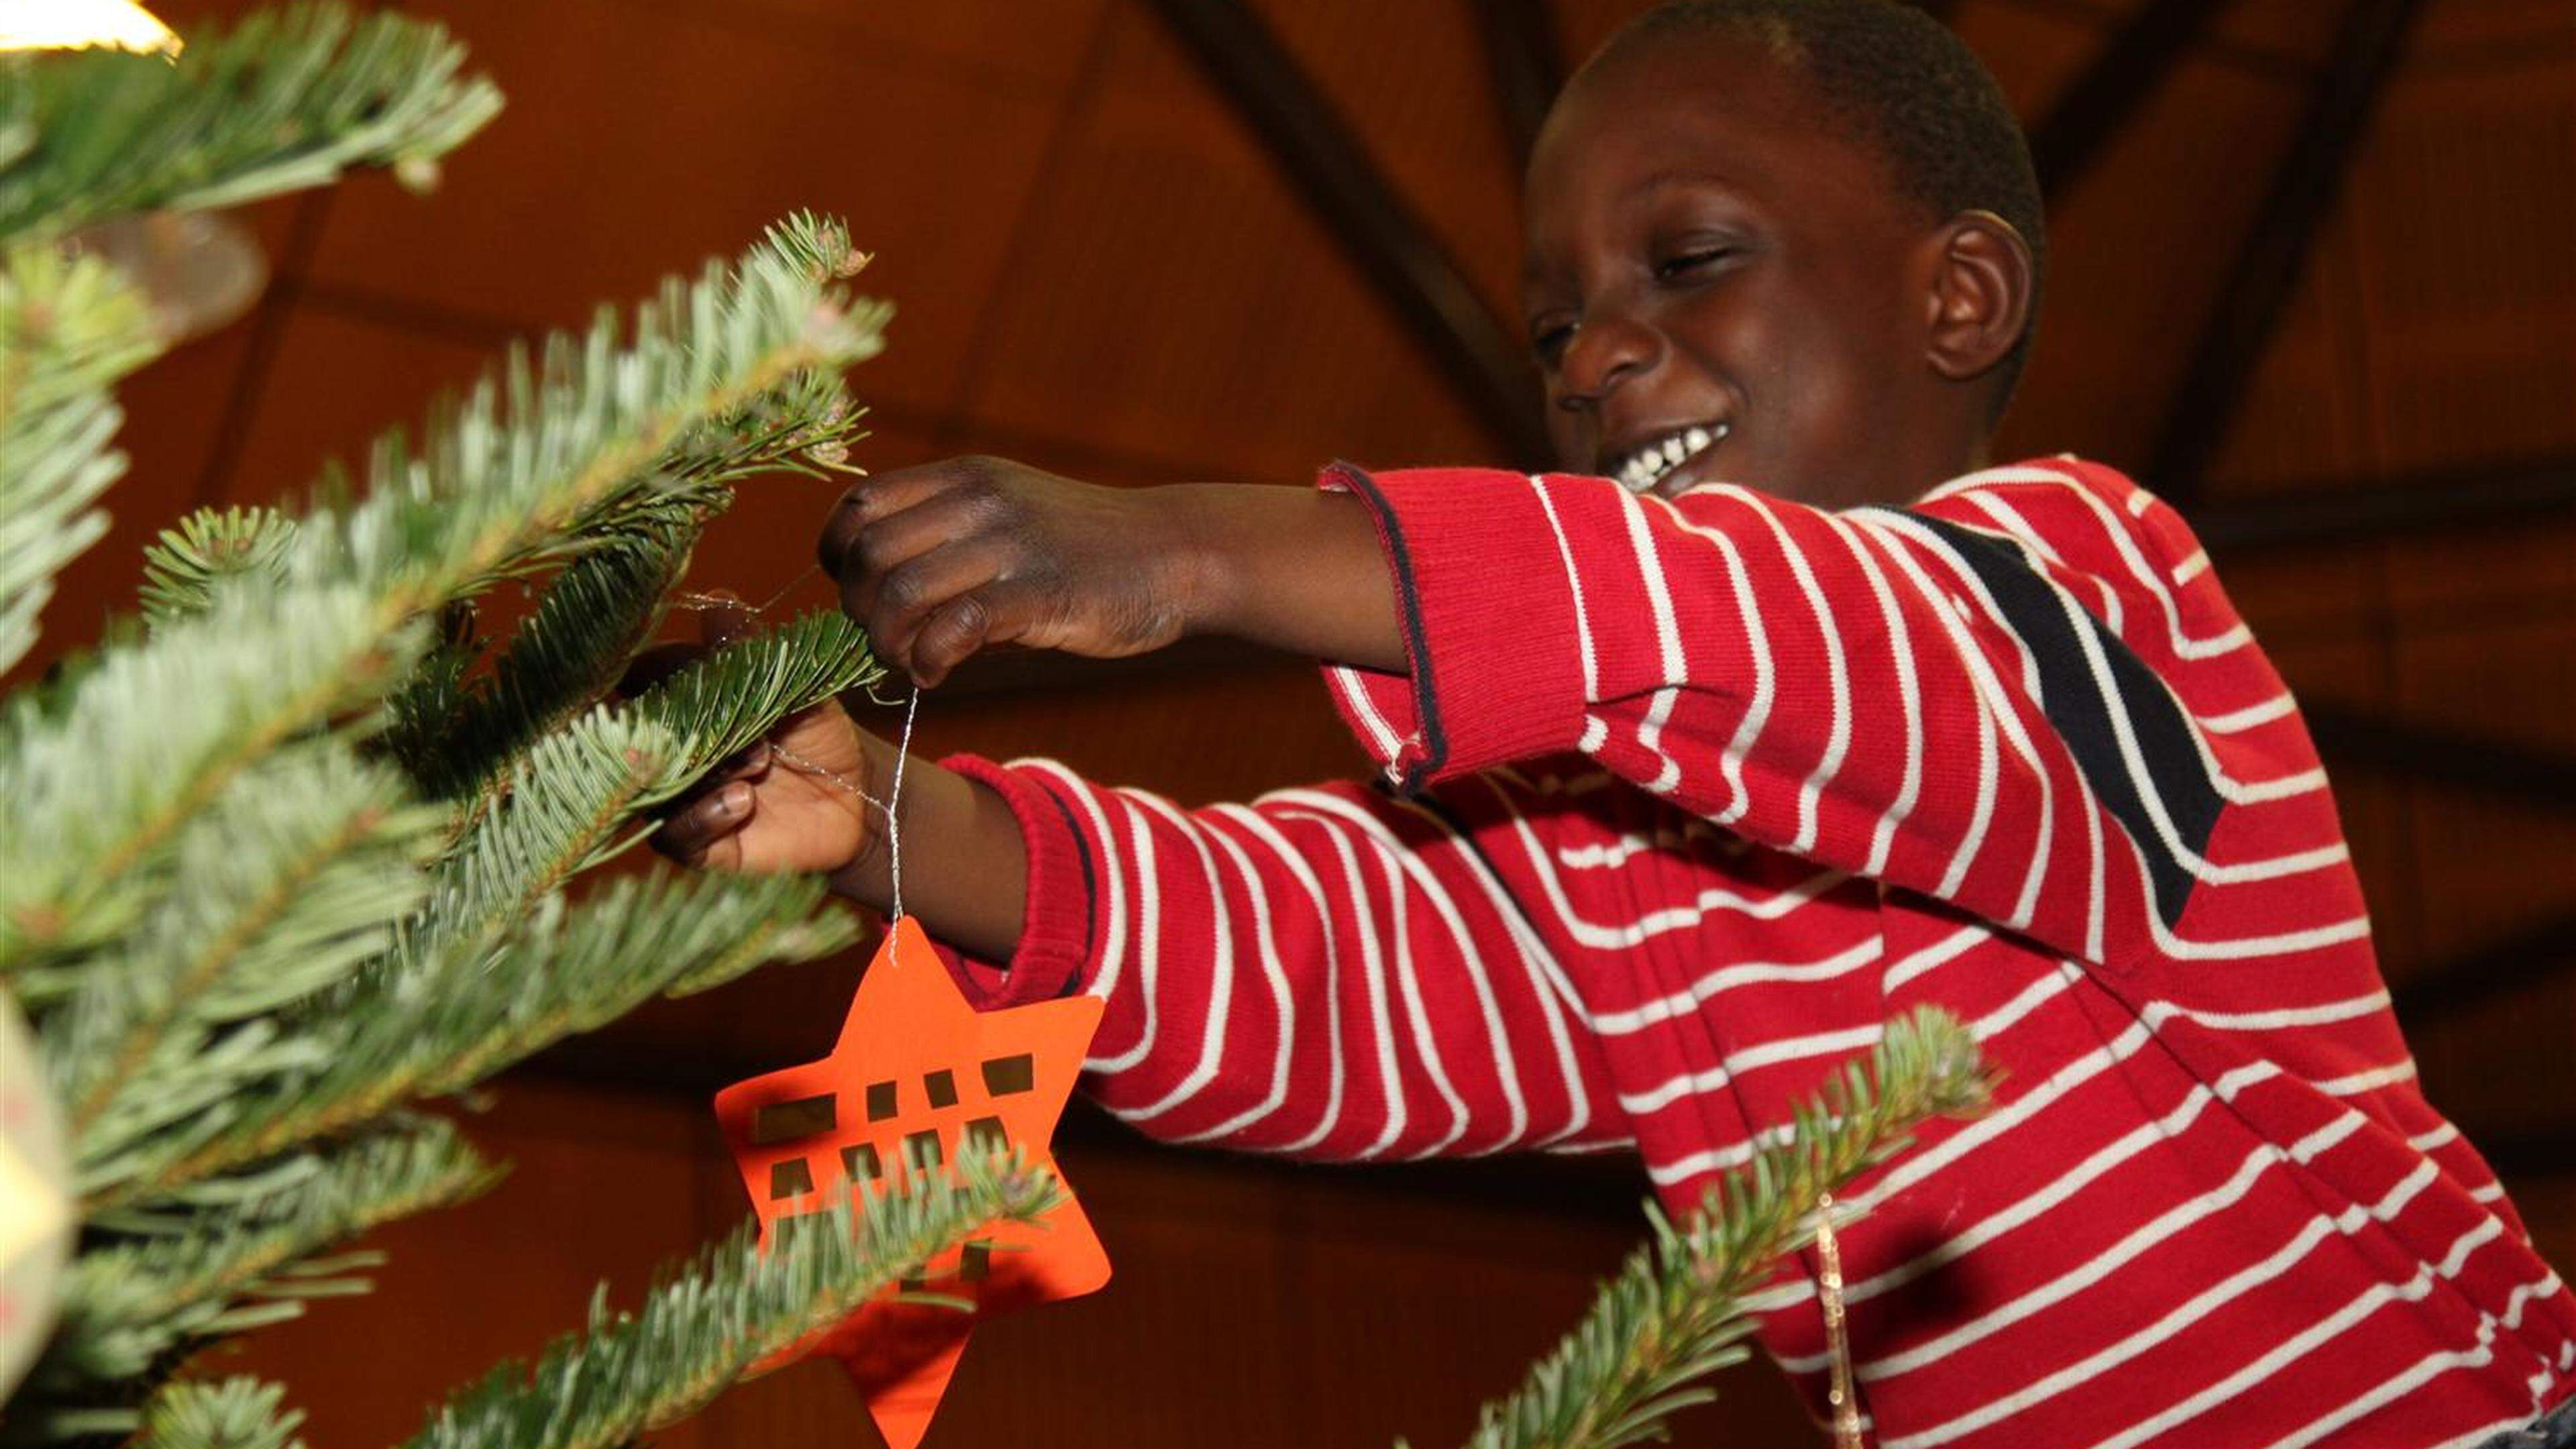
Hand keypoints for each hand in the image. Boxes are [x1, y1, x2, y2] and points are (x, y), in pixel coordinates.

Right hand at [637, 600, 880, 880]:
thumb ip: (751, 649)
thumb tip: (714, 600)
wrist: (858, 796)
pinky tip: (743, 802)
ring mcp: (679, 797)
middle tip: (745, 726)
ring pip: (654, 784)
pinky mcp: (697, 843)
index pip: (642, 679)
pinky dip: (703, 817)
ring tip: (757, 763)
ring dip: (704, 771)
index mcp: (685, 702)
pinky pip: (673, 835)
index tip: (691, 668)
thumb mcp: (794, 683)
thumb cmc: (817, 732)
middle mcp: (671, 750)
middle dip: (686, 726)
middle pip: (642, 733)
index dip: (657, 672)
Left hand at [816, 456, 1204, 686]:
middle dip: (860, 611)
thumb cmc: (1087, 551)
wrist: (1177, 553)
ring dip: (888, 643)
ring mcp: (1008, 543)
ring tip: (912, 663)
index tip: (862, 593)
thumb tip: (876, 605)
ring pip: (900, 593)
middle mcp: (977, 500)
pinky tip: (940, 673)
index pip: (859, 506)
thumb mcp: (1009, 522)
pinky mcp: (1039, 591)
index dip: (840, 557)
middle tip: (889, 642)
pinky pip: (954, 626)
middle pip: (869, 554)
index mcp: (963, 477)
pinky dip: (930, 659)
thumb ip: (946, 546)